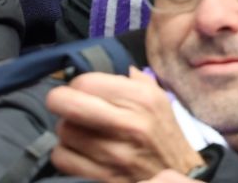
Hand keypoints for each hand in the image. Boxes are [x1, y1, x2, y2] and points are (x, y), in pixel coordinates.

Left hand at [45, 69, 205, 182]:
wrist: (178, 174)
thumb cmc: (163, 134)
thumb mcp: (158, 99)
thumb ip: (134, 78)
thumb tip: (110, 65)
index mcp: (140, 99)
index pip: (86, 82)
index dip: (77, 84)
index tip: (81, 90)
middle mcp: (127, 124)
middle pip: (68, 104)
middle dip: (59, 100)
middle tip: (62, 103)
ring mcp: (113, 154)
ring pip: (64, 131)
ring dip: (66, 129)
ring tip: (79, 130)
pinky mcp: (103, 176)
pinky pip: (62, 158)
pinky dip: (65, 152)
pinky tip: (77, 150)